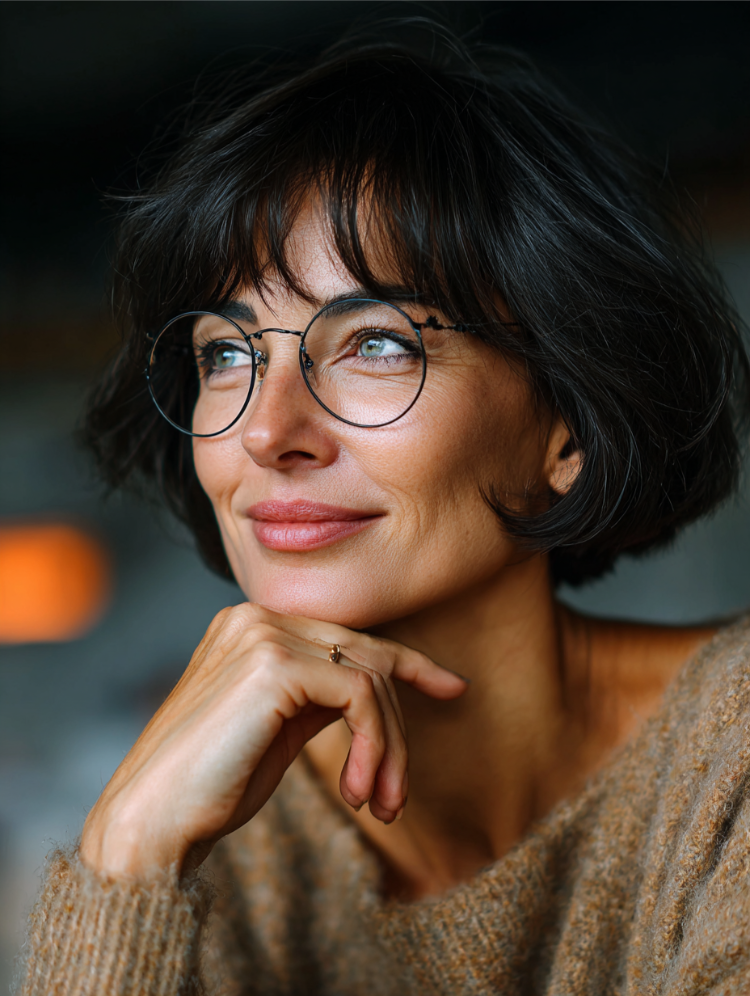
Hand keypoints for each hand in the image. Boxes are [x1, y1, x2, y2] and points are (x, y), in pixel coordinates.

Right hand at [80, 603, 466, 878]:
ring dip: (390, 748)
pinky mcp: (275, 664)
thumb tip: (374, 691)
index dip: (410, 662)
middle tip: (397, 797)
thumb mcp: (280, 728)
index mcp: (253, 625)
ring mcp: (264, 634)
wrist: (152, 821)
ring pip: (371, 677)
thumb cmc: (211, 784)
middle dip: (398, 729)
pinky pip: (361, 696)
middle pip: (367, 657)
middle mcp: (257, 616)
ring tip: (382, 805)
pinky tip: (360, 792)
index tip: (453, 687)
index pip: (350, 636)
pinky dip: (375, 746)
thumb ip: (319, 695)